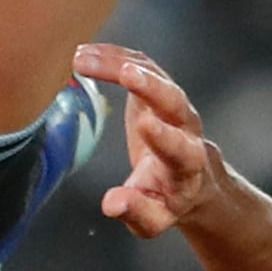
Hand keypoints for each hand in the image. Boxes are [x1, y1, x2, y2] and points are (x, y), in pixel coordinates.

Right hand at [79, 44, 214, 236]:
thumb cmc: (166, 199)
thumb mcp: (152, 218)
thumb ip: (135, 211)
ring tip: (81, 59)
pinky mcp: (157, 85)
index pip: (180, 149)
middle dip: (151, 86)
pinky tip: (84, 52)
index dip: (164, 137)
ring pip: (153, 73)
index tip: (145, 125)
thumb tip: (111, 204)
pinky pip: (138, 63)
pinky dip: (112, 55)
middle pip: (174, 101)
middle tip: (126, 72)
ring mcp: (173, 101)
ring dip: (119, 63)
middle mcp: (185, 127)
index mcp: (186, 164)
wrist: (190, 176)